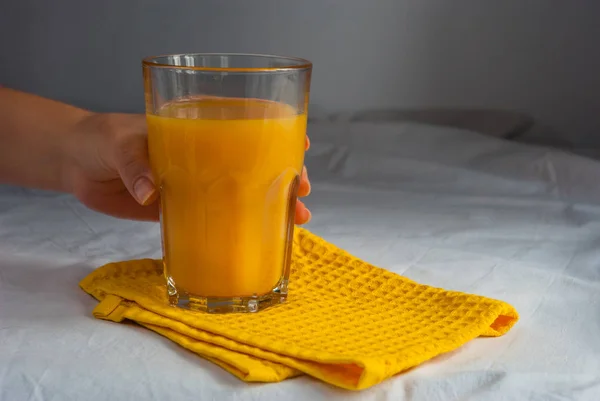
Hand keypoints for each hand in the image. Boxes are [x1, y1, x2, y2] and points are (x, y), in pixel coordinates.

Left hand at [64, 113, 311, 223]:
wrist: (76, 164)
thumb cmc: (102, 138)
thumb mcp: (119, 142)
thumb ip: (135, 164)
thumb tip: (151, 194)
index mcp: (196, 127)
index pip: (245, 125)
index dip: (277, 132)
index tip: (301, 142)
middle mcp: (203, 155)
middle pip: (254, 162)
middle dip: (284, 174)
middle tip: (303, 191)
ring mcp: (195, 182)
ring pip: (241, 192)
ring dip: (268, 205)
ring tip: (294, 220)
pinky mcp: (180, 207)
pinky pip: (213, 216)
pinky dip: (235, 227)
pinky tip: (255, 237)